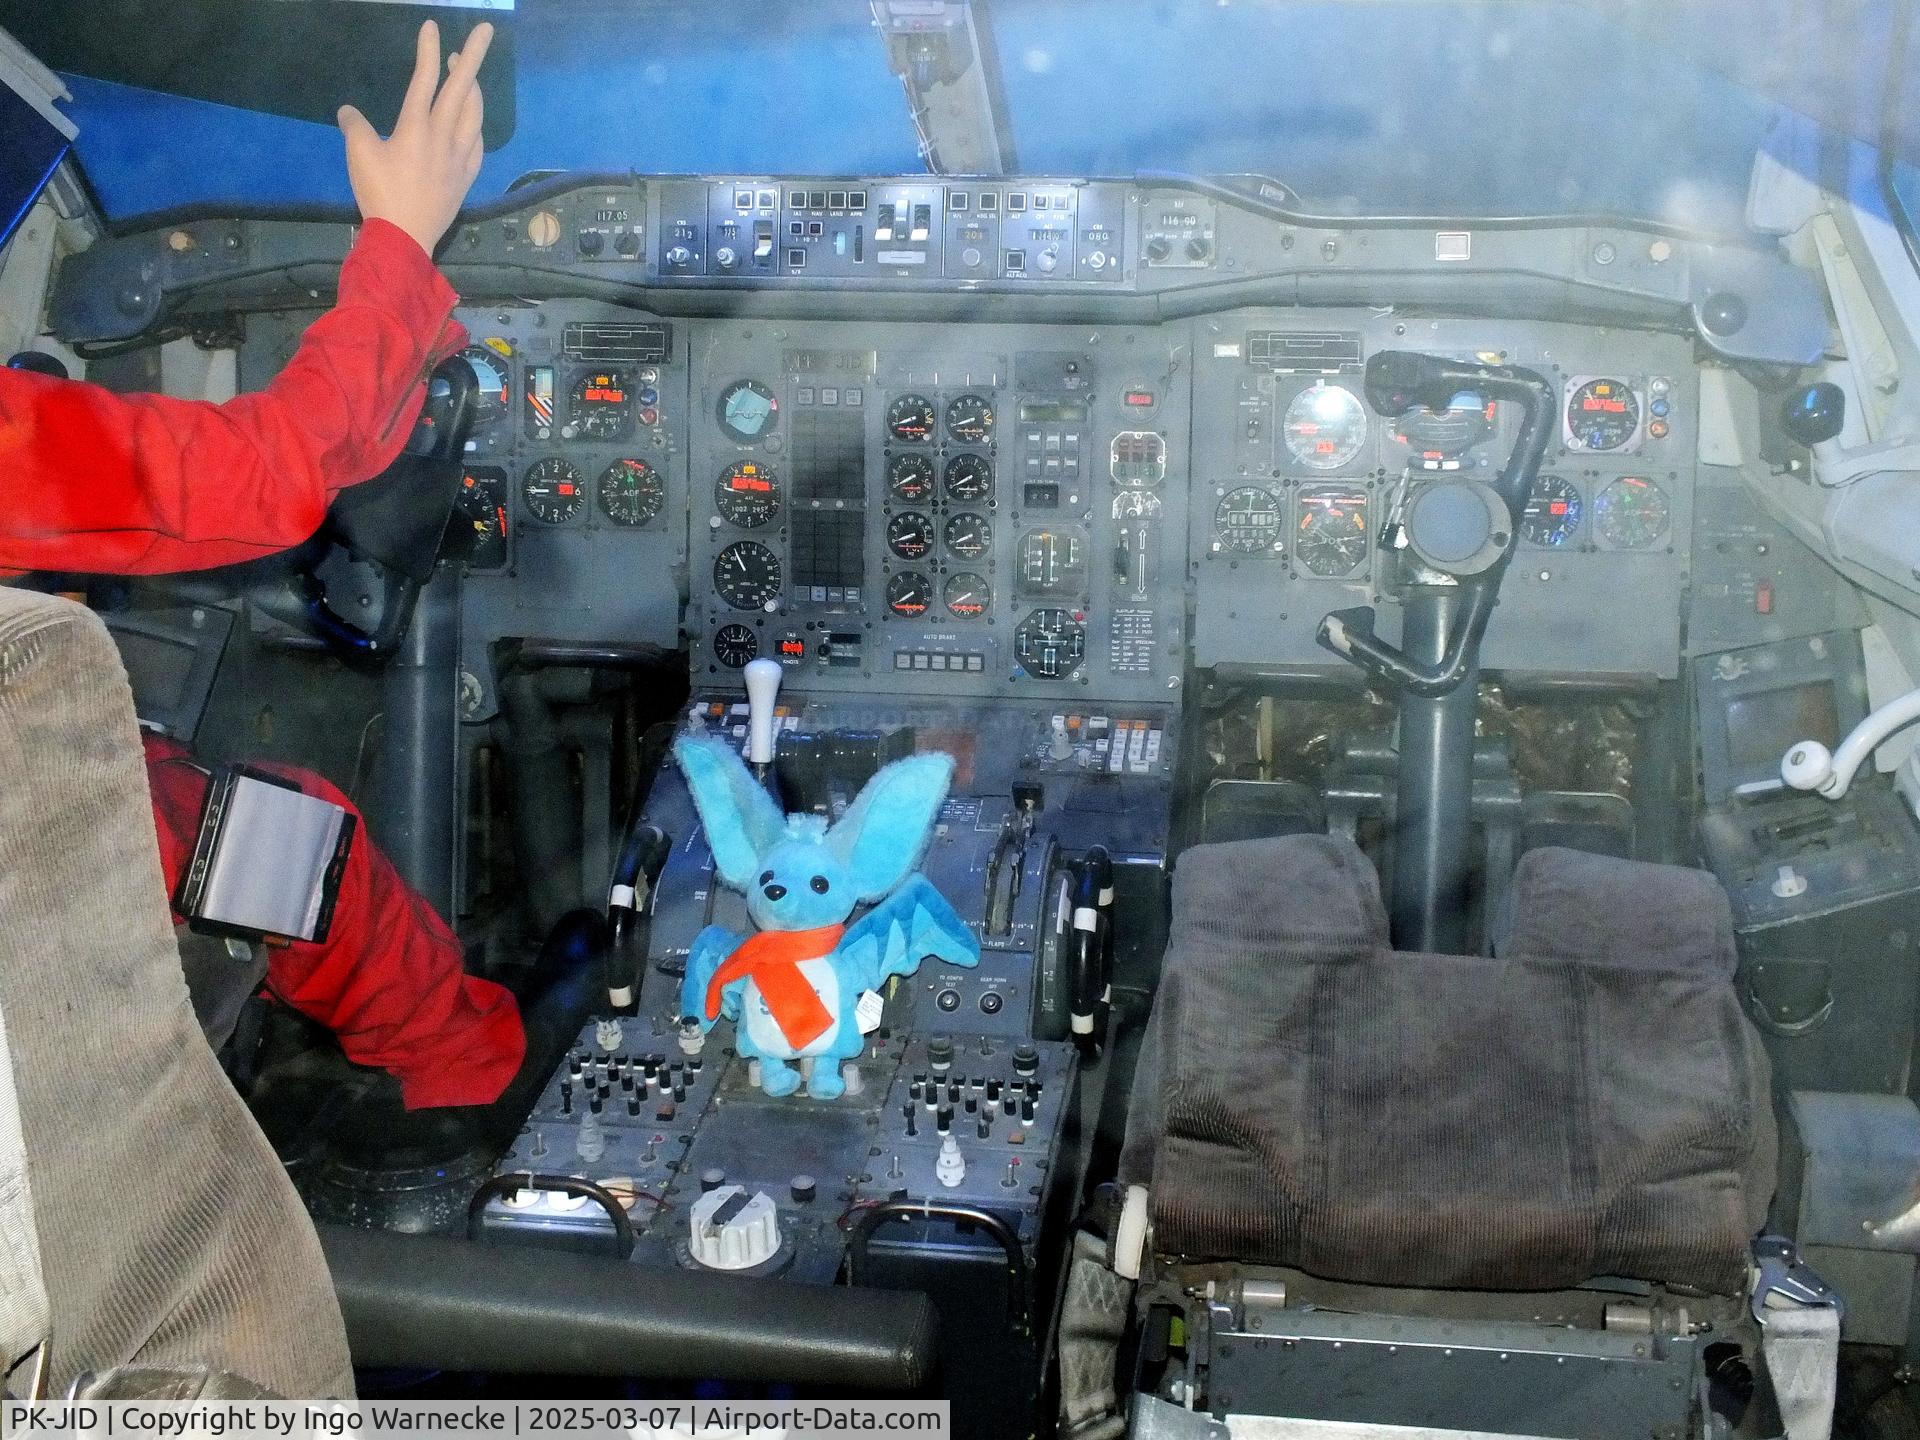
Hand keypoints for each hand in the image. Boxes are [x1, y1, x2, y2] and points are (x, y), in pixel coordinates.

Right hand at [337, 20, 493, 256]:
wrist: (405, 236)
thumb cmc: (380, 193)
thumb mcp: (358, 155)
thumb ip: (355, 127)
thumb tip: (348, 112)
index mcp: (416, 127)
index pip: (425, 78)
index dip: (429, 50)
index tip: (432, 26)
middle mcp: (444, 136)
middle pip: (463, 87)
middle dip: (473, 55)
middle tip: (485, 30)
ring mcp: (460, 157)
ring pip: (476, 113)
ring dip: (474, 88)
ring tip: (466, 73)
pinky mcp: (466, 177)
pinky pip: (478, 142)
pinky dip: (476, 124)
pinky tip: (473, 121)